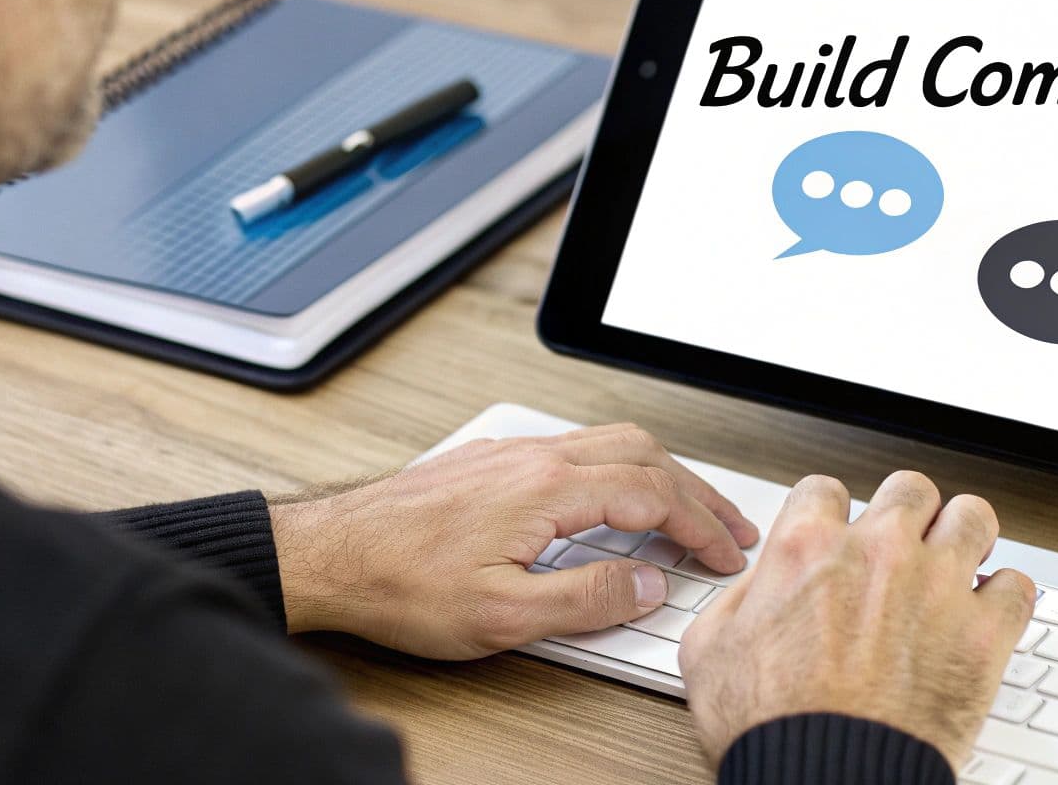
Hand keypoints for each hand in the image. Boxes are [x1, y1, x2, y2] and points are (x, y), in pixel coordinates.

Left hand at [267, 424, 759, 658]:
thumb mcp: (504, 615)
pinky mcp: (491, 460)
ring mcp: (511, 453)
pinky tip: (616, 495)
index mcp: (548, 488)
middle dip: (697, 493)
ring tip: (688, 509)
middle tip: (729, 528)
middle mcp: (534, 457)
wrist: (328, 557)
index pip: (654, 495)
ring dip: (661, 474)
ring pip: (612, 441)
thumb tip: (647, 583)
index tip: (725, 553)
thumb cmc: (400, 586)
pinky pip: (578, 447)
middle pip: (645, 455)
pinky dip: (621, 467)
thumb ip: (588, 598)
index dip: (700, 526)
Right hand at [679, 471, 1035, 769]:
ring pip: (973, 516)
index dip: (830, 513)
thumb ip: (737, 600)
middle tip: (904, 542)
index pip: (826, 489)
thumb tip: (756, 586)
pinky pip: (1018, 585)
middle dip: (905, 513)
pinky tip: (988, 610)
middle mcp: (878, 553)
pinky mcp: (983, 633)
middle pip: (909, 488)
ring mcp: (937, 586)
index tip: (839, 533)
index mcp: (808, 548)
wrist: (826, 782)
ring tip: (958, 559)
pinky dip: (1005, 595)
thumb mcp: (710, 652)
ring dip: (963, 535)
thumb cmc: (770, 728)